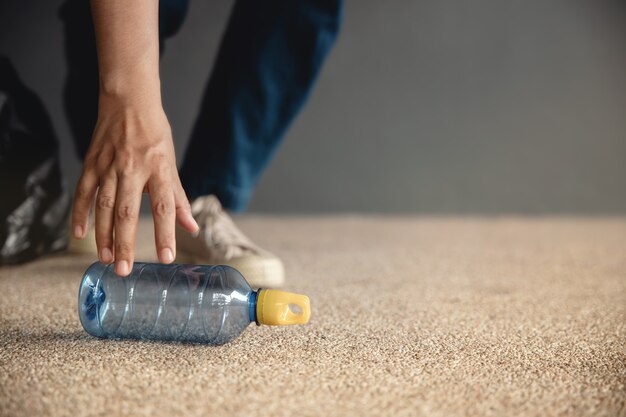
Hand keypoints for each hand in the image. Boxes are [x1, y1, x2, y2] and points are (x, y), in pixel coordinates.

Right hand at [72, 92, 197, 275]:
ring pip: (104, 206)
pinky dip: (80, 213)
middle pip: (128, 211)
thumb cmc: (154, 134)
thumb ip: (178, 198)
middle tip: (124, 270)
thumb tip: (191, 227)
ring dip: (104, 235)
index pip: (164, 207)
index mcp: (158, 169)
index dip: (166, 233)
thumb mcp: (171, 163)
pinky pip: (83, 192)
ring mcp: (109, 166)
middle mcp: (133, 169)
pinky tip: (79, 234)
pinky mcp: (91, 163)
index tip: (166, 258)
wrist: (128, 101)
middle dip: (126, 242)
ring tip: (107, 259)